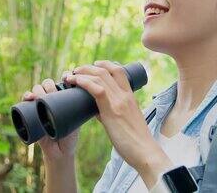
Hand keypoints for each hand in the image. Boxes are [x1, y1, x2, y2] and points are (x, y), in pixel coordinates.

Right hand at [21, 76, 79, 161]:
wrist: (60, 151)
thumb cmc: (70, 135)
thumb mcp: (77, 121)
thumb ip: (79, 111)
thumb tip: (83, 96)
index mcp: (63, 97)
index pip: (63, 81)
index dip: (64, 76)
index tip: (67, 79)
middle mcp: (51, 98)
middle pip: (48, 83)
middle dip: (49, 85)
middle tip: (53, 92)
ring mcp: (40, 105)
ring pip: (37, 89)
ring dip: (38, 89)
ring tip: (40, 97)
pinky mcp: (30, 113)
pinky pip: (25, 101)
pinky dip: (25, 96)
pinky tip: (28, 97)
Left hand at [64, 60, 172, 186]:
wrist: (145, 152)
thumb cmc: (136, 141)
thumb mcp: (126, 121)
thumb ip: (112, 112)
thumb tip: (97, 110)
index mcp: (130, 96)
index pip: (119, 71)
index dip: (105, 64)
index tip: (94, 65)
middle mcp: (125, 95)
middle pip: (106, 70)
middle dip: (88, 67)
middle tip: (76, 70)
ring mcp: (119, 101)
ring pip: (99, 76)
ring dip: (82, 73)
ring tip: (70, 76)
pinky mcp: (112, 111)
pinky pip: (97, 90)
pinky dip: (84, 82)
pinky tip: (75, 82)